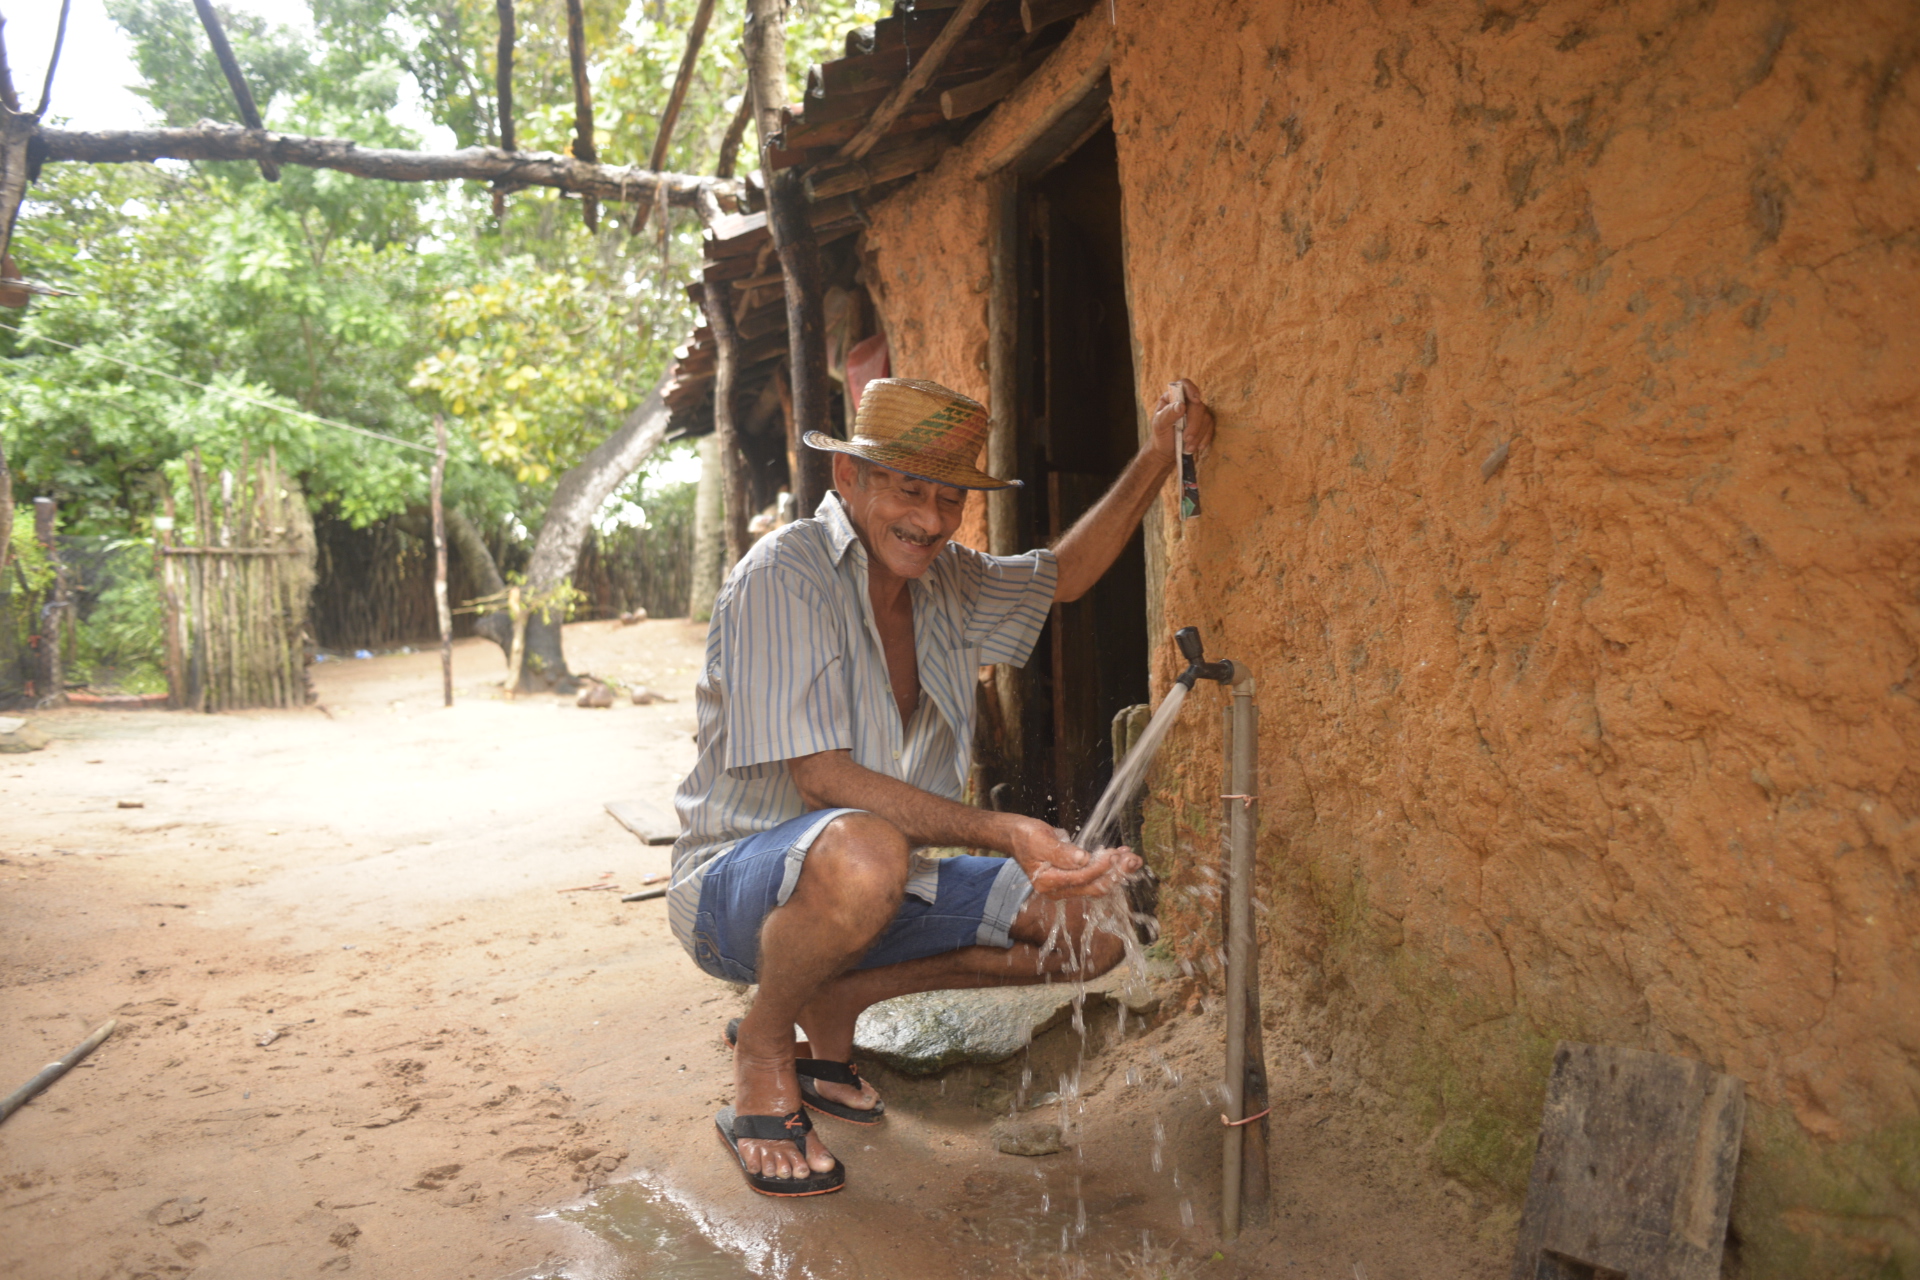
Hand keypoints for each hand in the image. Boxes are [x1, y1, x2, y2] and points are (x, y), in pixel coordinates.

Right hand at [1005, 817, 1142, 898]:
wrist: (1015, 836)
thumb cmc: (1026, 835)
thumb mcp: (1041, 840)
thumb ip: (1061, 852)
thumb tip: (1083, 858)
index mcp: (1048, 883)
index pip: (1082, 878)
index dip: (1101, 867)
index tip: (1116, 854)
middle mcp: (1057, 890)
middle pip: (1093, 887)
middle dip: (1116, 873)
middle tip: (1134, 859)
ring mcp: (1065, 887)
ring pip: (1097, 884)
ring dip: (1116, 872)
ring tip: (1133, 858)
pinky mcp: (1071, 881)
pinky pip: (1094, 878)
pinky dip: (1109, 869)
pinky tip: (1121, 856)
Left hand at [1148, 378, 1215, 458]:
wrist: (1167, 451)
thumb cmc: (1161, 435)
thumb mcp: (1159, 426)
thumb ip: (1167, 415)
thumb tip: (1181, 405)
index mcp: (1172, 398)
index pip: (1183, 385)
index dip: (1191, 389)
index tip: (1196, 399)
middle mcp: (1186, 402)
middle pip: (1197, 405)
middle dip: (1194, 423)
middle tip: (1186, 438)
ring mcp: (1197, 412)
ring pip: (1206, 417)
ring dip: (1198, 434)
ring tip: (1188, 447)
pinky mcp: (1205, 423)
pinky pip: (1211, 427)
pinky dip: (1204, 438)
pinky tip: (1197, 447)